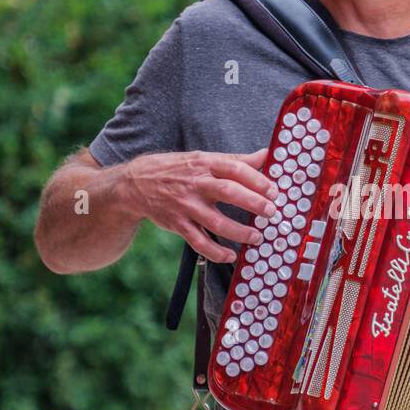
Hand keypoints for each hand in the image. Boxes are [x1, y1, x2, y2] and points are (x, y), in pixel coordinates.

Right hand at [120, 148, 277, 263]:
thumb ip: (235, 160)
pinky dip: (215, 252)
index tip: (274, 191)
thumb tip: (267, 154)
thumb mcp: (203, 158)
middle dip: (253, 203)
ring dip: (239, 232)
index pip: (235, 169)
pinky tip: (230, 255)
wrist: (135, 184)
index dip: (257, 180)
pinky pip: (198, 242)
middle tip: (271, 213)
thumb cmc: (176, 170)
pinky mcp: (177, 224)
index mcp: (205, 164)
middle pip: (228, 192)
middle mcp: (196, 184)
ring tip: (257, 237)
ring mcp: (185, 205)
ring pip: (216, 222)